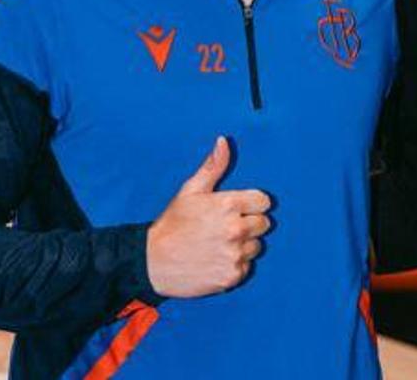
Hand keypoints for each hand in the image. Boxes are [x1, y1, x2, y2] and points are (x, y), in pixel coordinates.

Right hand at [146, 136, 271, 297]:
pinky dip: (235, 265)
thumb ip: (213, 166)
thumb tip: (224, 142)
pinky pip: (246, 267)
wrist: (152, 261)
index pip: (263, 202)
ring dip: (243, 245)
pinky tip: (216, 259)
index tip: (239, 209)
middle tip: (225, 227)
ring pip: (256, 246)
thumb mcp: (190, 190)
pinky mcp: (232, 275)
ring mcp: (234, 254)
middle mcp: (235, 229)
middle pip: (264, 224)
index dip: (252, 204)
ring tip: (219, 244)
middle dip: (249, 224)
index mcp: (228, 204)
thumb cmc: (172, 225)